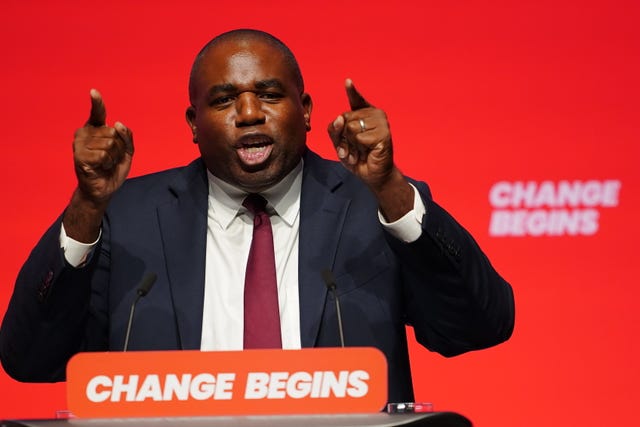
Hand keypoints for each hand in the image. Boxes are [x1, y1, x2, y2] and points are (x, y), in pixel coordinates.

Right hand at [73, 89, 133, 205]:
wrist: (104, 189)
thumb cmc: (113, 168)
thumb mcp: (126, 151)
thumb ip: (127, 136)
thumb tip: (117, 123)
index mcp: (95, 129)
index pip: (97, 113)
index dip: (97, 103)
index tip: (93, 92)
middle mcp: (85, 133)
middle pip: (113, 132)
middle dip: (119, 148)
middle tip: (111, 158)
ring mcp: (80, 144)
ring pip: (109, 143)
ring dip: (113, 157)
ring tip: (106, 163)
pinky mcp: (79, 155)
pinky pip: (103, 154)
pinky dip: (107, 163)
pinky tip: (101, 167)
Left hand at [327, 80, 412, 220]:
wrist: (373, 175)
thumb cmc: (358, 158)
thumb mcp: (340, 143)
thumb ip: (335, 129)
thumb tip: (340, 118)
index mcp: (365, 115)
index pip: (356, 101)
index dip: (352, 92)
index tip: (347, 82)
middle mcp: (374, 114)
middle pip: (344, 118)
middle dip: (344, 138)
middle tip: (355, 148)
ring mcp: (381, 122)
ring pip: (351, 127)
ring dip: (351, 144)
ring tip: (361, 151)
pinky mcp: (384, 133)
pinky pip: (360, 137)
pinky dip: (359, 148)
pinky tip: (367, 153)